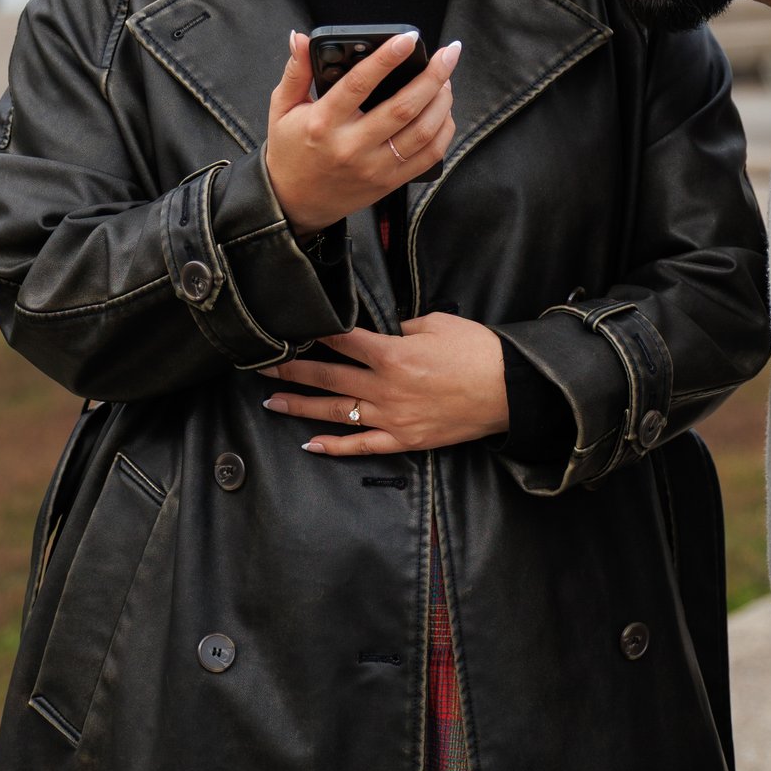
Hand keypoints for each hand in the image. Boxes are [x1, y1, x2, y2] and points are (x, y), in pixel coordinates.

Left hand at [256, 313, 508, 454]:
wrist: (510, 390)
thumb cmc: (476, 350)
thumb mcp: (436, 323)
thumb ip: (400, 327)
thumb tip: (379, 331)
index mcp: (392, 354)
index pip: (340, 340)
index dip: (311, 334)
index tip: (285, 330)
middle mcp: (385, 388)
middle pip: (327, 376)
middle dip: (291, 369)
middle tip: (260, 365)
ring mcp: (392, 418)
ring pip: (335, 412)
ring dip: (300, 406)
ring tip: (271, 401)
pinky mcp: (404, 440)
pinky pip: (362, 446)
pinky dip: (334, 447)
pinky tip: (309, 445)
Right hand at [263, 31, 460, 237]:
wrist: (294, 203)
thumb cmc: (290, 151)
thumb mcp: (282, 109)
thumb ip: (296, 72)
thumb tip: (299, 39)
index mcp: (324, 122)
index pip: (359, 83)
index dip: (387, 58)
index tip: (408, 38)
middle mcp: (351, 146)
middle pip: (403, 107)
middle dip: (433, 76)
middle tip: (447, 54)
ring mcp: (374, 167)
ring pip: (423, 131)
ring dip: (442, 101)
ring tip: (446, 80)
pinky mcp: (390, 182)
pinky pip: (429, 156)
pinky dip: (443, 131)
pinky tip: (443, 112)